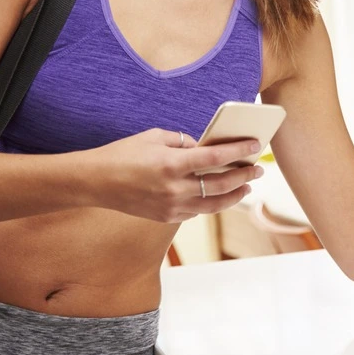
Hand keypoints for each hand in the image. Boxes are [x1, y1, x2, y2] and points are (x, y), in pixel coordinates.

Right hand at [92, 128, 264, 222]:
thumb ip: (183, 141)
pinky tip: (219, 195)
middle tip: (258, 168)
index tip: (255, 145)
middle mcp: (174, 188)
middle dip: (244, 176)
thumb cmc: (123, 154)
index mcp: (172, 163)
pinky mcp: (166, 218)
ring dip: (234, 195)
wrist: (95, 182)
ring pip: (213, 204)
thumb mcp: (155, 136)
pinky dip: (211, 203)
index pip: (216, 157)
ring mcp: (171, 207)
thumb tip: (204, 147)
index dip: (240, 151)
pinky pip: (196, 211)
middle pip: (221, 184)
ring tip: (246, 186)